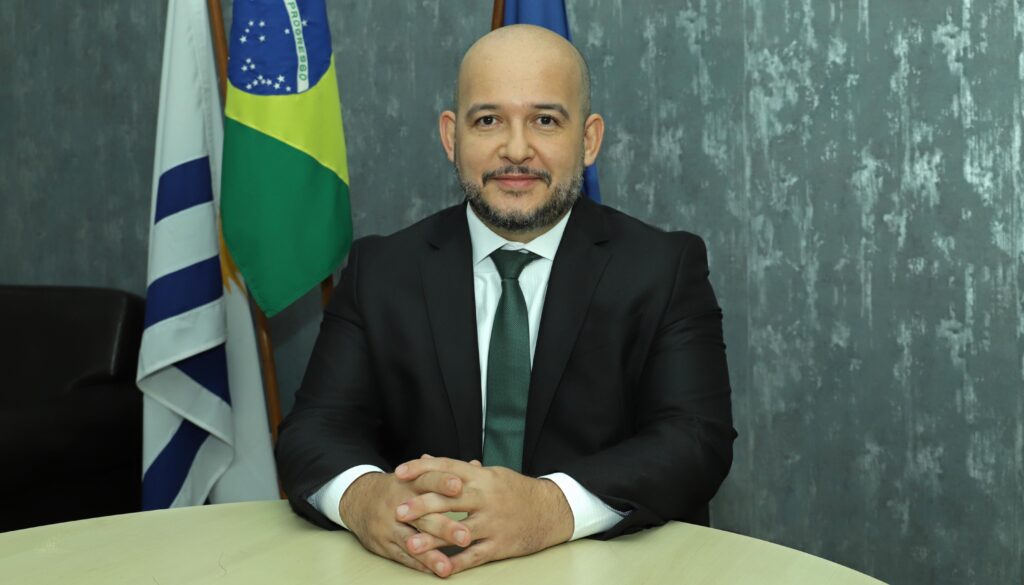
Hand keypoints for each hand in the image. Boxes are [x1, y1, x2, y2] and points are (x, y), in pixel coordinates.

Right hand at [339, 470, 471, 576]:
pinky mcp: (382, 543)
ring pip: (411, 540)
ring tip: (447, 567)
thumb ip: (446, 474)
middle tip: (465, 536)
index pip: (426, 480)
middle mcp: (398, 504)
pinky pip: (402, 557)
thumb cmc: (398, 488)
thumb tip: (476, 464)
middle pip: (423, 516)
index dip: (442, 482)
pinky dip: (419, 564)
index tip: (460, 486)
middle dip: (444, 527)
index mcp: (409, 484)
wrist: (357, 499)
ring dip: (430, 554)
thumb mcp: (416, 475)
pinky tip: (434, 571)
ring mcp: (389, 526)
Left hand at [394, 457, 573, 575]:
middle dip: (422, 505)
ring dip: (433, 538)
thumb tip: (424, 459)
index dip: (422, 468)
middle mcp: (486, 497)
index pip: (447, 467)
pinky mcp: (501, 544)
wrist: (551, 510)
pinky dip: (457, 562)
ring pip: (460, 530)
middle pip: (450, 498)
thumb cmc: (514, 491)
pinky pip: (476, 556)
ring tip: (411, 544)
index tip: (399, 472)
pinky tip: (440, 568)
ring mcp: (494, 522)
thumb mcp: (489, 474)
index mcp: (482, 477)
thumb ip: (455, 470)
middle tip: (398, 511)